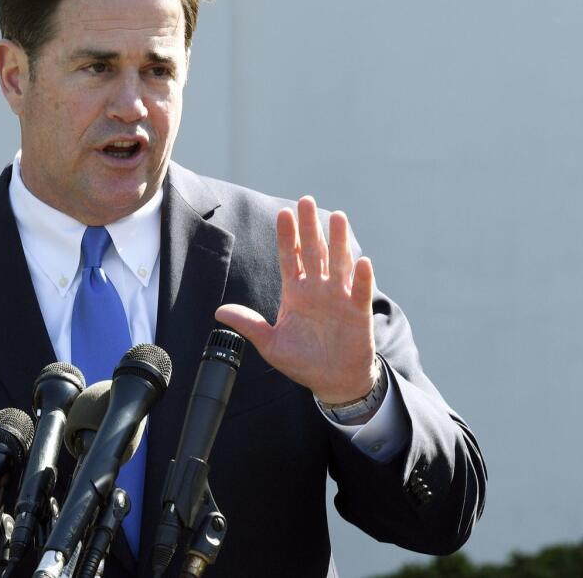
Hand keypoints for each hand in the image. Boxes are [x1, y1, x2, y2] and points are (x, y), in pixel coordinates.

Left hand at [215, 196, 379, 403]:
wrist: (332, 381)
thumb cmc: (302, 361)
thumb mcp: (270, 344)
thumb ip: (249, 324)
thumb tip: (219, 311)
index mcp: (296, 292)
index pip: (290, 257)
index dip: (287, 236)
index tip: (283, 213)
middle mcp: (318, 289)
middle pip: (314, 251)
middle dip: (311, 227)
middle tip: (307, 201)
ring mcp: (339, 298)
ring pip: (339, 263)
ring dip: (339, 241)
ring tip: (338, 217)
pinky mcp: (358, 312)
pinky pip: (360, 291)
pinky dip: (362, 277)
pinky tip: (362, 261)